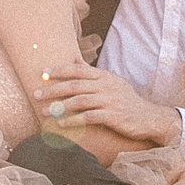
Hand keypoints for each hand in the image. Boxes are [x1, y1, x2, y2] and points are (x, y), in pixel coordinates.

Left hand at [31, 61, 180, 145]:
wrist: (149, 118)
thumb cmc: (126, 101)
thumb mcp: (111, 82)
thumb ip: (92, 73)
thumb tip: (74, 59)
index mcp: (104, 76)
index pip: (77, 69)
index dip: (58, 70)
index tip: (42, 74)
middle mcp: (106, 85)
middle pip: (74, 85)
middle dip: (52, 89)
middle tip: (35, 94)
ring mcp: (110, 100)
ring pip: (79, 100)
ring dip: (58, 106)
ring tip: (44, 111)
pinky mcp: (113, 116)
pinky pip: (88, 117)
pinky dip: (73, 120)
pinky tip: (61, 125)